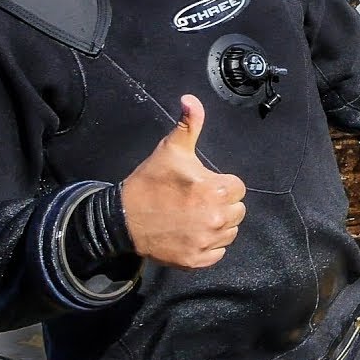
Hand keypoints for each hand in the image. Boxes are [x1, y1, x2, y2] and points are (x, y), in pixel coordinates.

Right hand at [121, 95, 246, 268]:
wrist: (121, 220)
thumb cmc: (150, 182)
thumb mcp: (170, 150)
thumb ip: (189, 124)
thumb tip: (191, 99)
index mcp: (215, 189)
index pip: (238, 188)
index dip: (221, 184)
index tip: (203, 185)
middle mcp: (216, 217)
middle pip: (238, 210)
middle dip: (222, 204)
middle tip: (198, 201)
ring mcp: (206, 241)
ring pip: (230, 232)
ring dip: (218, 225)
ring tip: (194, 217)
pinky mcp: (196, 260)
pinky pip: (218, 253)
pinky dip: (208, 246)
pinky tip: (191, 233)